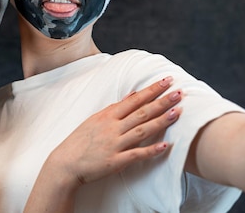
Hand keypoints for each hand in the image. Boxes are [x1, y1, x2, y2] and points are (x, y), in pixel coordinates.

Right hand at [49, 76, 181, 187]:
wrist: (65, 163)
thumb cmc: (80, 141)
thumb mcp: (94, 119)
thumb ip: (115, 108)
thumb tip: (132, 94)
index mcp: (107, 116)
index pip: (134, 99)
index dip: (151, 90)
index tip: (166, 81)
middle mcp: (112, 128)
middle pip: (141, 112)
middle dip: (161, 101)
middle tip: (179, 92)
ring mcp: (114, 144)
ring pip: (142, 130)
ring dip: (161, 121)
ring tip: (178, 112)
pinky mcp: (115, 161)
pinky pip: (136, 154)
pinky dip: (151, 150)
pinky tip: (165, 146)